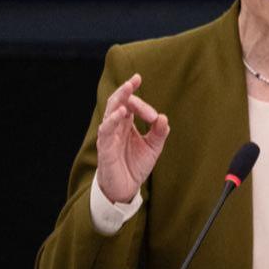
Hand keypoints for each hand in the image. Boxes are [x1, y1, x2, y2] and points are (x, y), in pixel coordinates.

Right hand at [95, 73, 169, 202]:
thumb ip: (159, 132)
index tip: (154, 116)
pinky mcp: (105, 148)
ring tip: (127, 89)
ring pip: (110, 112)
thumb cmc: (135, 165)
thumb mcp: (153, 147)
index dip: (142, 105)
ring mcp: (109, 136)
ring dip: (119, 99)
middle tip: (135, 79)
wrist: (125, 189)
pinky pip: (106, 131)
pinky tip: (120, 112)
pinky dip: (112, 120)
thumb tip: (163, 117)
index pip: (131, 105)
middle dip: (125, 90)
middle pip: (117, 102)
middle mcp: (116, 127)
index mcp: (127, 124)